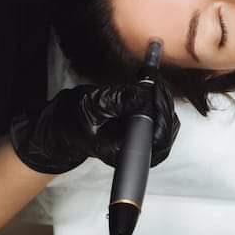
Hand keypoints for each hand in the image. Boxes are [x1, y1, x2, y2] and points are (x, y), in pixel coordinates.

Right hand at [10, 82, 180, 173]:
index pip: (156, 138)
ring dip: (162, 101)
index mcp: (120, 151)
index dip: (160, 111)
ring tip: (151, 82)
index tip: (154, 89)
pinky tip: (151, 89)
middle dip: (163, 102)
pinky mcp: (144, 136)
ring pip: (167, 125)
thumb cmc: (73, 120)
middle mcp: (133, 153)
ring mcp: (140, 146)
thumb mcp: (91, 105)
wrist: (66, 125)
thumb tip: (143, 95)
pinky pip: (162, 120)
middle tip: (154, 80)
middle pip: (166, 132)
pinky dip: (159, 102)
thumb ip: (117, 101)